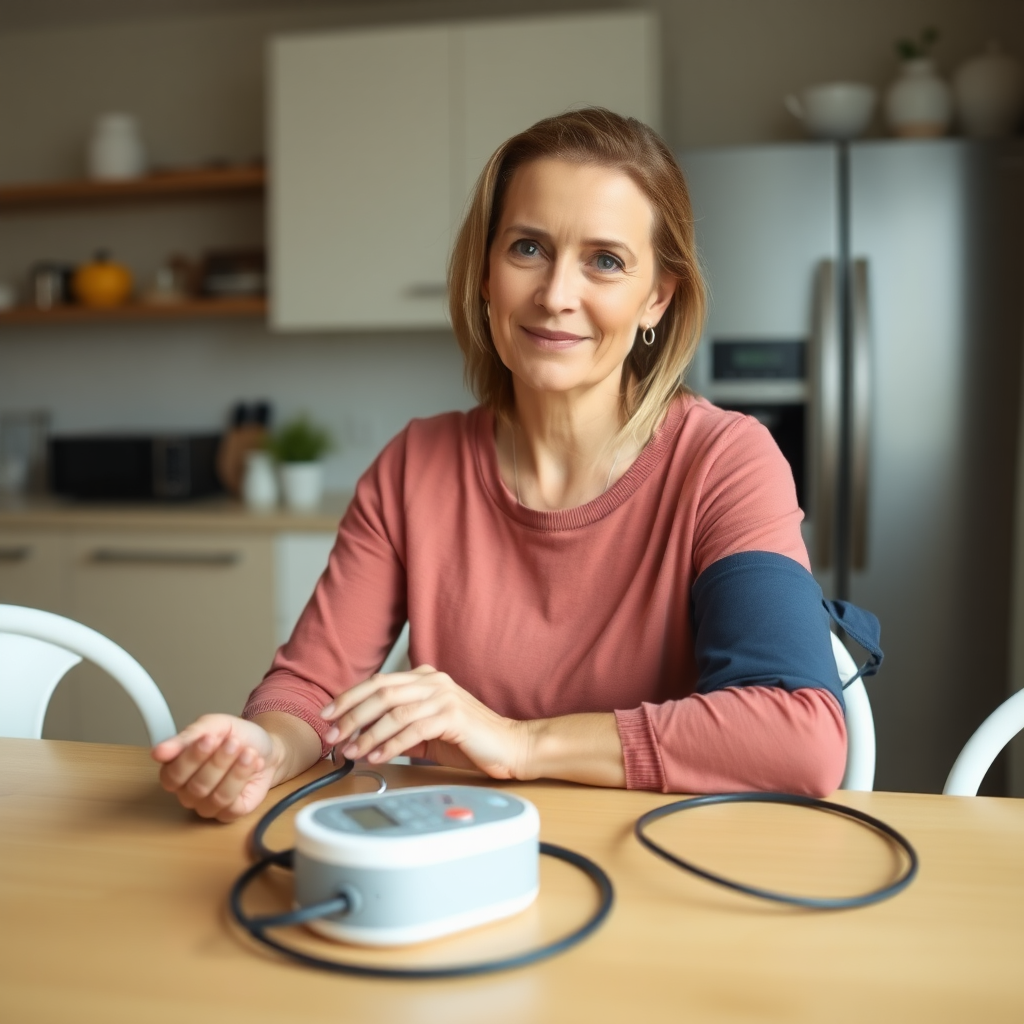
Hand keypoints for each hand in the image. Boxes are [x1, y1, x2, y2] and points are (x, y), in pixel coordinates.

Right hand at [151, 714, 277, 821]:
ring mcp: (207, 805)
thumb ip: (187, 737)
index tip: (209, 738)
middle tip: (233, 743)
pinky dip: (244, 780)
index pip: (172, 774)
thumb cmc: (235, 736)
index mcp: (176, 769)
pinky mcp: (229, 813)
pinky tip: (253, 763)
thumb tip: (158, 752)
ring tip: (248, 752)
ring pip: (216, 797)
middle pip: (196, 787)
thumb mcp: (213, 725)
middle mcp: (188, 791)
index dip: (191, 758)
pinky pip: (232, 805)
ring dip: (235, 771)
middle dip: (218, 762)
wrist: (266, 746)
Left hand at [320, 665, 527, 779]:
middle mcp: (433, 681)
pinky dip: (391, 744)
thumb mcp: (428, 730)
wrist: (509, 746)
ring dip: (368, 732)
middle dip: (352, 714)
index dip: (349, 697)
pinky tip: (377, 756)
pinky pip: (413, 729)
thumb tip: (362, 737)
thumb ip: (400, 728)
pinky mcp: (453, 715)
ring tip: (351, 751)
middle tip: (333, 735)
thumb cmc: (469, 739)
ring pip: (394, 710)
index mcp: (425, 678)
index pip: (379, 682)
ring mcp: (444, 696)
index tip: (328, 715)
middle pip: (381, 692)